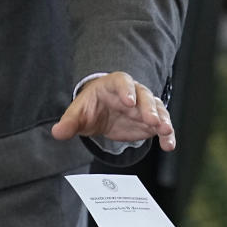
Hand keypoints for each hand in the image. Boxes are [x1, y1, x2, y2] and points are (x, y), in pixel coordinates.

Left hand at [50, 71, 175, 150]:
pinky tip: (168, 145)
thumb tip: (57, 132)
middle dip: (149, 108)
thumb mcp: (78, 114)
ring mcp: (144, 106)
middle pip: (144, 96)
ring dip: (162, 120)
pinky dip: (166, 135)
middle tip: (152, 120)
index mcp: (114, 85)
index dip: (126, 90)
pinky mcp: (151, 121)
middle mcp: (133, 92)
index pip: (122, 82)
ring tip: (165, 131)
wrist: (101, 113)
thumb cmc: (91, 107)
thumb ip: (69, 122)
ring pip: (157, 109)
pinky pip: (162, 126)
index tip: (129, 102)